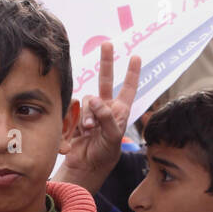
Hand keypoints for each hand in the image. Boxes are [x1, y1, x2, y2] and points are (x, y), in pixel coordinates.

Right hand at [54, 43, 140, 194]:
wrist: (86, 166)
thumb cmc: (105, 154)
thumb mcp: (112, 136)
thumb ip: (106, 117)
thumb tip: (95, 100)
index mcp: (120, 111)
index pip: (128, 88)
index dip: (132, 73)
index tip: (136, 56)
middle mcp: (106, 108)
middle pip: (106, 80)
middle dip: (106, 62)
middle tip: (107, 45)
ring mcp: (91, 112)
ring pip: (88, 100)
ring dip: (89, 114)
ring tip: (90, 130)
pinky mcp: (77, 117)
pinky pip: (76, 109)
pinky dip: (78, 119)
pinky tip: (80, 131)